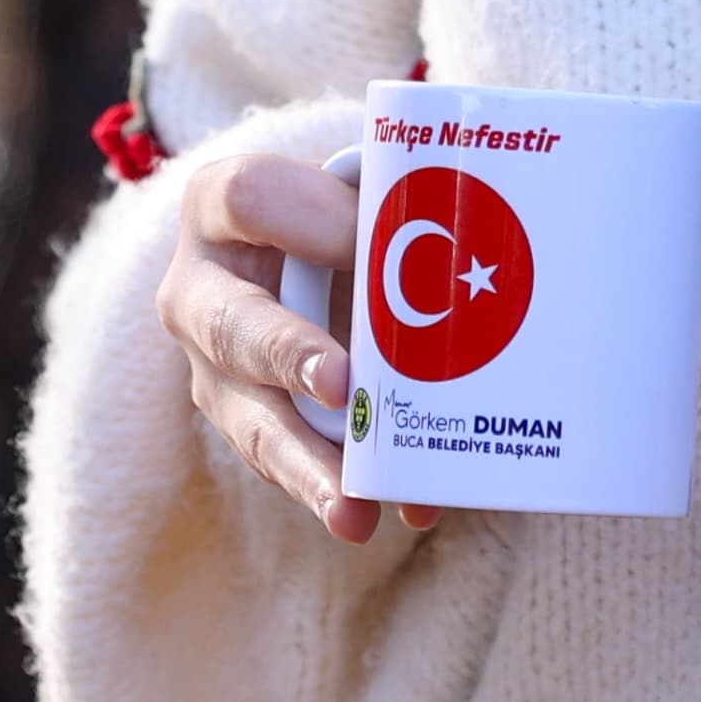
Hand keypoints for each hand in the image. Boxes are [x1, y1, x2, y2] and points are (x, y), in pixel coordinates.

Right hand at [157, 148, 441, 547]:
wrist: (306, 253)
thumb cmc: (345, 207)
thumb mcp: (359, 188)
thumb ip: (407, 204)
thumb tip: (501, 246)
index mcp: (222, 202)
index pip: (249, 199)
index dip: (309, 222)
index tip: (370, 243)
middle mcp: (199, 288)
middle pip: (230, 323)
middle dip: (287, 356)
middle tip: (342, 387)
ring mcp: (213, 367)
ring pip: (249, 418)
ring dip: (307, 464)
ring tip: (353, 510)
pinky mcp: (246, 420)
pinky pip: (285, 463)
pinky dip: (338, 489)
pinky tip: (384, 513)